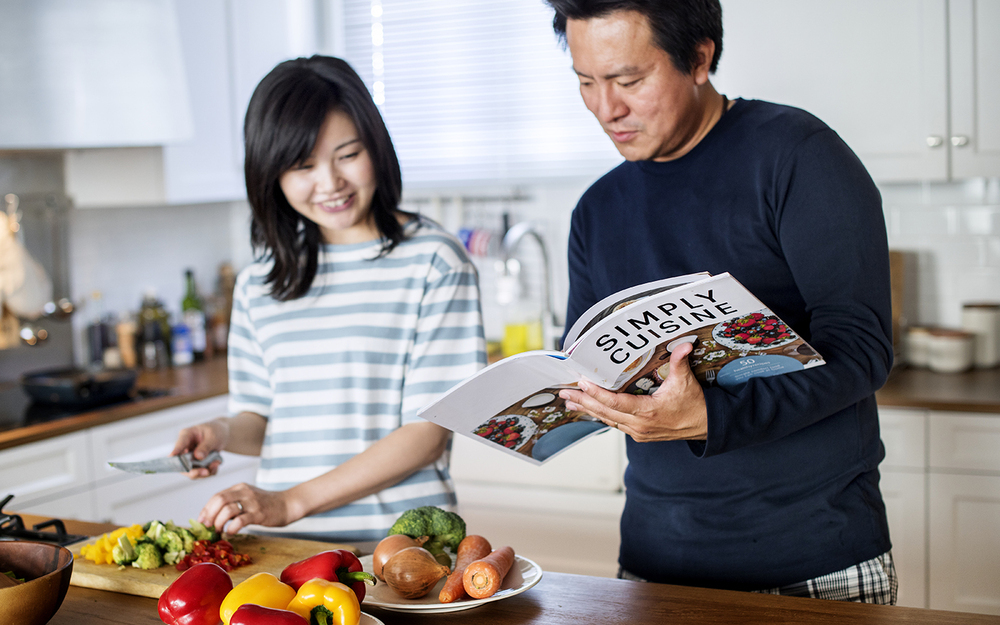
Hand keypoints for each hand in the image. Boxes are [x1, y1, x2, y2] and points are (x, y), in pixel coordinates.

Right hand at [171, 419, 228, 478]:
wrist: (221, 436)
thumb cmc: (215, 432)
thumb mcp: (213, 437)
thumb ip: (206, 446)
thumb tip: (198, 457)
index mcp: (186, 435)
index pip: (179, 444)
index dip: (175, 451)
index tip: (172, 457)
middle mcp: (185, 448)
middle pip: (182, 463)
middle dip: (193, 471)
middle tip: (206, 472)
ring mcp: (189, 458)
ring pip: (191, 471)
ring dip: (204, 472)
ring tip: (216, 464)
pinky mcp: (196, 465)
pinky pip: (201, 473)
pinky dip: (210, 471)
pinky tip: (216, 463)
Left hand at [198, 483, 297, 534]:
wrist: (287, 504)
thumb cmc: (266, 504)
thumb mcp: (248, 497)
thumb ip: (233, 502)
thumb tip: (212, 516)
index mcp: (239, 487)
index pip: (217, 496)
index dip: (206, 509)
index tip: (201, 520)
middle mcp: (244, 492)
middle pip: (219, 500)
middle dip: (209, 514)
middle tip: (207, 526)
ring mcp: (252, 502)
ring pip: (228, 510)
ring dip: (219, 522)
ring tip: (219, 530)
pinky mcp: (259, 513)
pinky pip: (240, 521)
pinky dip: (231, 528)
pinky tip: (230, 533)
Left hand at [558, 342, 707, 441]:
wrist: (705, 426)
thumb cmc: (694, 405)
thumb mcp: (686, 382)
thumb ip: (680, 362)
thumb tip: (682, 344)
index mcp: (649, 412)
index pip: (616, 403)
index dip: (597, 394)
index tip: (582, 383)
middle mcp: (640, 425)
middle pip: (605, 413)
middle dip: (583, 402)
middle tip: (564, 393)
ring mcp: (638, 432)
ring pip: (607, 420)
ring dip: (588, 409)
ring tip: (569, 401)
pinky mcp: (638, 433)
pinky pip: (614, 424)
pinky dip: (600, 415)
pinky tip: (589, 409)